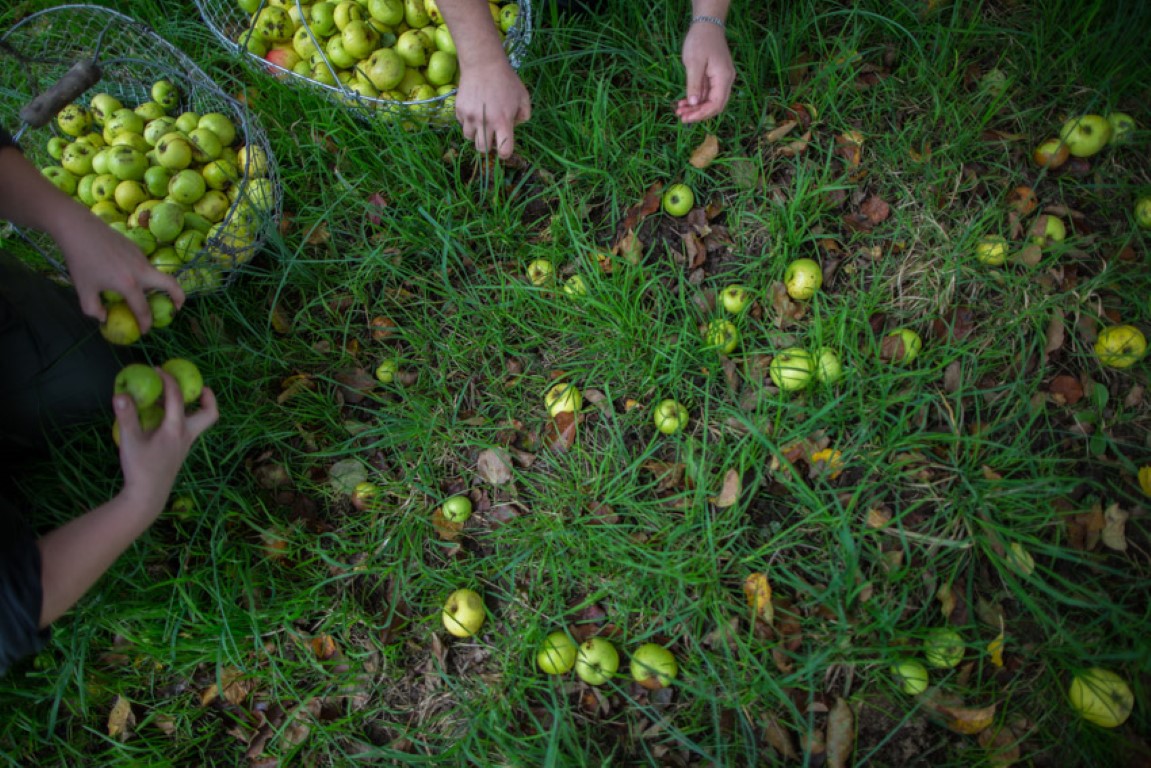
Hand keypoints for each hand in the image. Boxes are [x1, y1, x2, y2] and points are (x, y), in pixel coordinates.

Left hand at [55, 207, 184, 333]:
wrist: (79, 229)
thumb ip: (93, 309)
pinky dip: (142, 274)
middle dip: (179, 298)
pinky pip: (144, 265)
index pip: (143, 310)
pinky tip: (124, 272)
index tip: (144, 331)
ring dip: (156, 286)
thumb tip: (104, 317)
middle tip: (177, 307)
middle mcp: (141, 272)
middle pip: (171, 285)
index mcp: (129, 285)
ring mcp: (141, 258)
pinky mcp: (137, 248)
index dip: (145, 324)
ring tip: (144, 292)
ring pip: (156, 275)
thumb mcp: (83, 290)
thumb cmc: (80, 261)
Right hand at [115, 371, 217, 510]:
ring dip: (193, 408)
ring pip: (199, 423)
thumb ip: (126, 416)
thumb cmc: (140, 468)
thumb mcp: (130, 441)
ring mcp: (185, 445)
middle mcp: (186, 435)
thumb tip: (120, 394)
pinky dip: (181, 419)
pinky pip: (187, 430)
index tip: (158, 370)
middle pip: (209, 414)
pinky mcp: (179, 452)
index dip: (169, 380)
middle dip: (208, 398)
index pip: (177, 398)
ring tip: (173, 398)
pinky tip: (161, 418)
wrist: (148, 496)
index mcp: (176, 429)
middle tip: (198, 387)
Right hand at [455, 61, 531, 158]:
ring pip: (470, 139)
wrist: (483, 63)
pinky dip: (469, 123)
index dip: (505, 153)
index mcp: (503, 122)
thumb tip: (514, 127)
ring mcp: (470, 117)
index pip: (504, 151)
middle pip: (483, 150)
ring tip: (482, 123)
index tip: (505, 148)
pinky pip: (463, 125)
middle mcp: (485, 122)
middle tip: (492, 136)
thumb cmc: (506, 80)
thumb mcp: (523, 97)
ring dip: (477, 135)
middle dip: (488, 147)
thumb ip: (524, 116)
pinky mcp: (459, 110)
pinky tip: (475, 111)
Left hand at [675, 22, 734, 122]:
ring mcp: (721, 80)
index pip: (716, 104)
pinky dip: (696, 99)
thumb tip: (693, 104)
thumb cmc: (700, 41)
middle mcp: (726, 81)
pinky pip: (707, 93)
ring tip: (679, 111)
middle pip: (714, 105)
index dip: (701, 114)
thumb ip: (694, 84)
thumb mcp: (694, 62)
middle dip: (698, 113)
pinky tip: (683, 102)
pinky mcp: (715, 78)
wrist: (707, 26)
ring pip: (710, 101)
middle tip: (681, 116)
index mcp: (723, 78)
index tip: (687, 118)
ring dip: (695, 108)